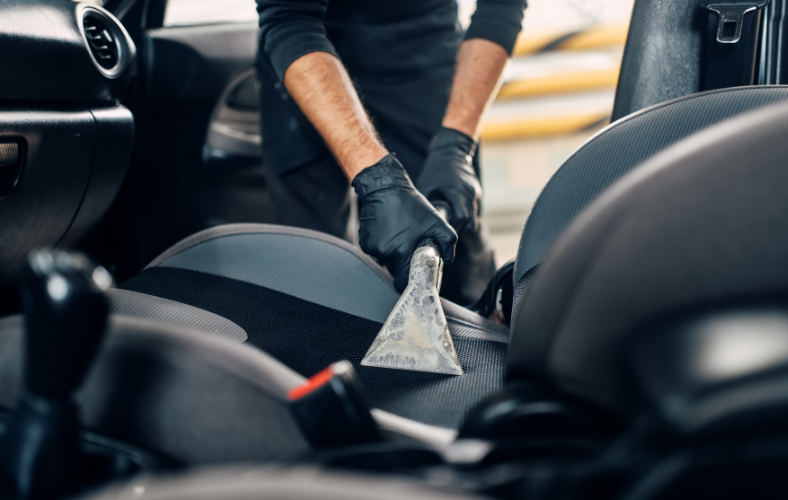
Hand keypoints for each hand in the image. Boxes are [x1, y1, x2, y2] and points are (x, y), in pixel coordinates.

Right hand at [352, 154, 457, 291]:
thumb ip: (448, 242)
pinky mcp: (364, 241)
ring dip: (394, 254)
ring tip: (401, 235)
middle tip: (412, 247)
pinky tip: (389, 230)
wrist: (384, 187)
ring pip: (386, 260)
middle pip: (395, 270)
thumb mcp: (436, 220)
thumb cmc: (411, 204)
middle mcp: (384, 253)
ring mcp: (372, 247)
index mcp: (401, 252)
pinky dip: (383, 245)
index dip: (411, 280)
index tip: (416, 274)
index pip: (403, 281)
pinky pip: (377, 251)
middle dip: (404, 263)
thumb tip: (448, 260)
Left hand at [416, 127, 481, 230]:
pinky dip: (464, 210)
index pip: (462, 219)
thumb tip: (416, 221)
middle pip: (471, 222)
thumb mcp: (425, 185)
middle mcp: (470, 194)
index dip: (453, 228)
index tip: (444, 232)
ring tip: (450, 218)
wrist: (451, 150)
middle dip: (460, 228)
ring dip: (463, 220)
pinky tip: (454, 207)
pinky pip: (472, 206)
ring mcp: (475, 192)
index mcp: (458, 194)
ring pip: (473, 215)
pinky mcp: (476, 190)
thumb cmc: (435, 168)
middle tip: (447, 229)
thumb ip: (424, 203)